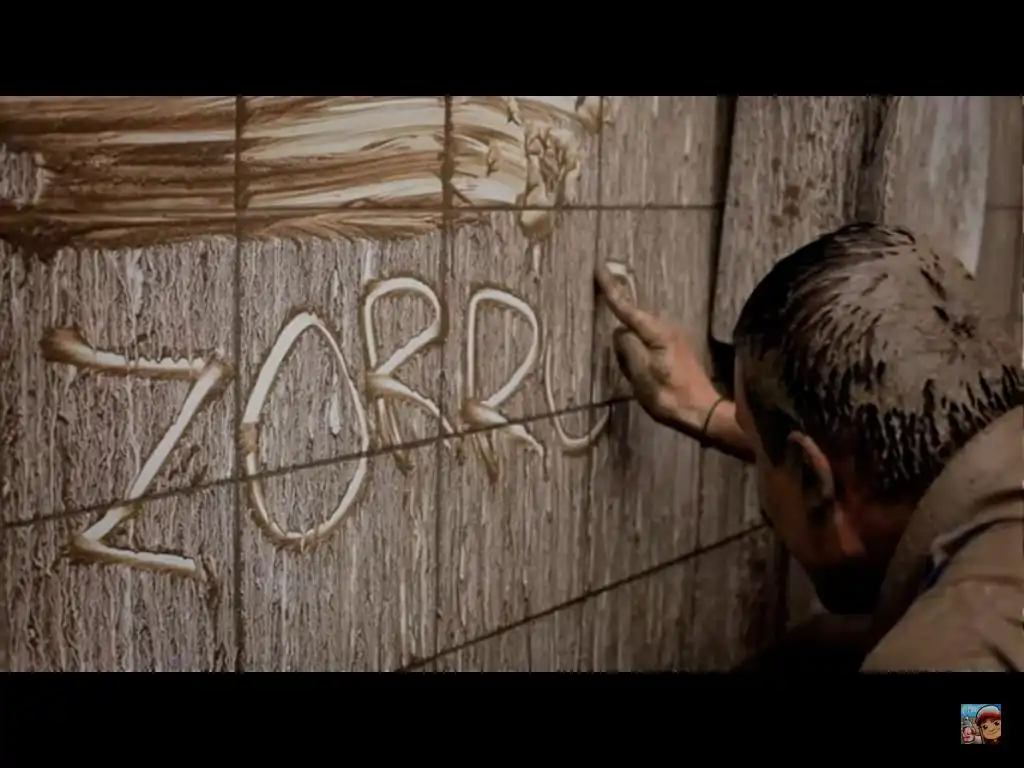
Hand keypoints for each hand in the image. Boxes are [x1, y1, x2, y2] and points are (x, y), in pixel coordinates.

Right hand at [594, 263, 719, 434]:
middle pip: (634, 322)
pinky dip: (643, 356)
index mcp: (657, 332)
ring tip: (642, 381)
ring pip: (642, 336)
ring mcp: (675, 338)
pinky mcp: (677, 349)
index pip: (628, 308)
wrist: (704, 413)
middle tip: (629, 371)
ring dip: (634, 353)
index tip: (599, 269)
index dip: (611, 290)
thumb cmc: (670, 396)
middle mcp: (668, 328)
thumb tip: (619, 332)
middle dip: (624, 338)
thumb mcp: (641, 374)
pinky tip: (649, 378)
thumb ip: (627, 348)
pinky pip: (651, 345)